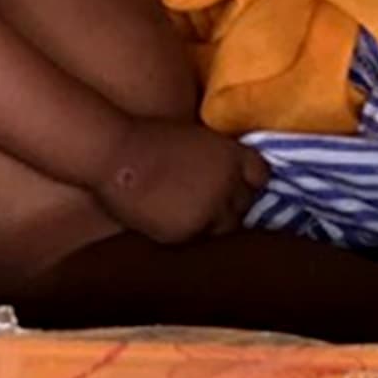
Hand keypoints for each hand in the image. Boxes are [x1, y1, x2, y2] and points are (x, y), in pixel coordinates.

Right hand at [94, 119, 268, 243]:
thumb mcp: (194, 139)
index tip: (240, 185)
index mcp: (230, 155)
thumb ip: (215, 158)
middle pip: (246, 204)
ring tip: (193, 215)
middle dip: (232, 204)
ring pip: (226, 227)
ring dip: (214, 222)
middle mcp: (228, 184)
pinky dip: (191, 232)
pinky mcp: (189, 233)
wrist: (117, 154)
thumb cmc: (148, 138)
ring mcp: (210, 210)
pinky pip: (199, 238)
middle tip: (210, 203)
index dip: (249, 181)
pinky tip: (175, 222)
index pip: (260, 175)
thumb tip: (226, 176)